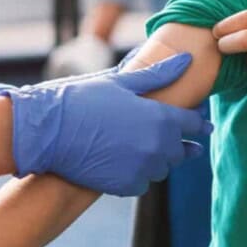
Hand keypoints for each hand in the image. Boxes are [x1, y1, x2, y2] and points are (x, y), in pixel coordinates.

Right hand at [0, 52, 210, 195]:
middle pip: (180, 150)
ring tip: (132, 147)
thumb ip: (158, 74)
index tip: (199, 124)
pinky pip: (142, 183)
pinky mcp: (126, 186)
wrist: (46, 132)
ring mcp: (143, 169)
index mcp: (161, 117)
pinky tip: (119, 162)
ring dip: (154, 159)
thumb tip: (187, 59)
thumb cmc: (81, 99)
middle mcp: (158, 146)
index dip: (197, 122)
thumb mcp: (120, 82)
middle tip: (156, 135)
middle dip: (174, 143)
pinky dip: (135, 175)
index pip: (194, 123)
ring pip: (161, 168)